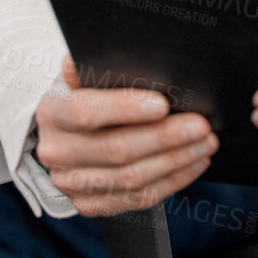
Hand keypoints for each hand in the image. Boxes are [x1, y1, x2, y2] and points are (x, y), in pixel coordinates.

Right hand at [34, 56, 216, 215]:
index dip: (126, 109)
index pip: (87, 112)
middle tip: (201, 125)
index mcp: (52, 111)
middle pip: (116, 149)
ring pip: (131, 179)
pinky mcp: (89, 204)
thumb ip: (102, 66)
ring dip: (176, 161)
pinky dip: (172, 181)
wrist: (64, 132)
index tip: (163, 104)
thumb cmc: (84, 94)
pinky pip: (138, 199)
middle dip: (165, 137)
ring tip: (205, 143)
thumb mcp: (85, 74)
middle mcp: (56, 151)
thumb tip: (131, 52)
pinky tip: (193, 163)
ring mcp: (71, 183)